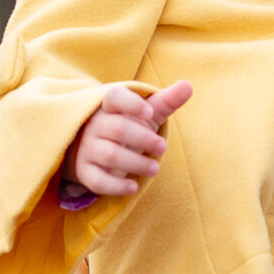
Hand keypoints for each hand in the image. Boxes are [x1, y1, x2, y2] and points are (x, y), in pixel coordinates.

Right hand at [64, 81, 192, 197]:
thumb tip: (188, 85)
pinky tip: (133, 187)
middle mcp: (96, 125)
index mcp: (110, 106)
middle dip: (143, 139)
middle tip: (163, 147)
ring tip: (155, 168)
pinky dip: (116, 185)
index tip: (149, 112)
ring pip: (110, 155)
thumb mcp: (147, 114)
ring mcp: (88, 148)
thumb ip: (166, 101)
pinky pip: (97, 180)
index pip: (115, 97)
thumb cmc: (127, 126)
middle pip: (118, 129)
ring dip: (135, 163)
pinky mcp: (85, 171)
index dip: (132, 104)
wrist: (94, 150)